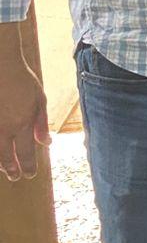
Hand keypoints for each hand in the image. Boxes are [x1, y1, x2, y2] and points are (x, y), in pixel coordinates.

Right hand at [0, 61, 49, 182]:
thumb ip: (41, 123)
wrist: (1, 65)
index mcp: (22, 124)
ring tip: (3, 168)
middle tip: (15, 177)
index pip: (25, 154)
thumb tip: (47, 143)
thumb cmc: (21, 80)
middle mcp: (3, 128)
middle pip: (5, 157)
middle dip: (11, 169)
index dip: (27, 167)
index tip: (30, 175)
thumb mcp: (39, 99)